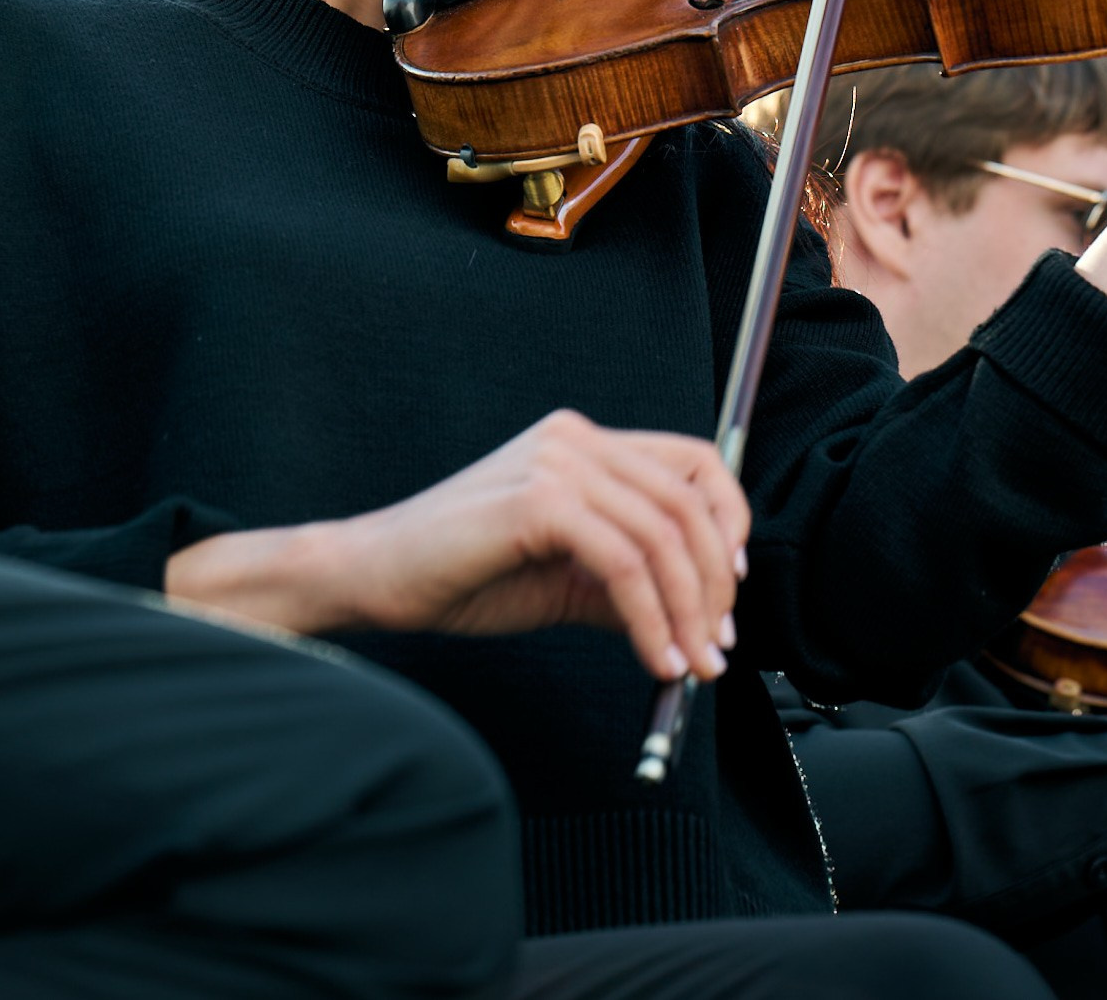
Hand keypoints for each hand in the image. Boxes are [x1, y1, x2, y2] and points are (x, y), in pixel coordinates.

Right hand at [164, 410, 750, 682]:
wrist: (376, 578)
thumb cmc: (463, 575)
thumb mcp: (564, 573)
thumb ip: (625, 577)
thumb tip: (700, 615)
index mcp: (583, 442)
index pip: (693, 462)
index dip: (728, 522)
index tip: (730, 590)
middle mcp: (576, 438)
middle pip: (688, 501)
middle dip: (715, 583)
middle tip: (717, 648)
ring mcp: (557, 462)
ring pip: (662, 536)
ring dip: (689, 611)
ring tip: (691, 667)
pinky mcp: (538, 500)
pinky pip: (623, 565)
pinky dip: (650, 618)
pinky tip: (654, 659)